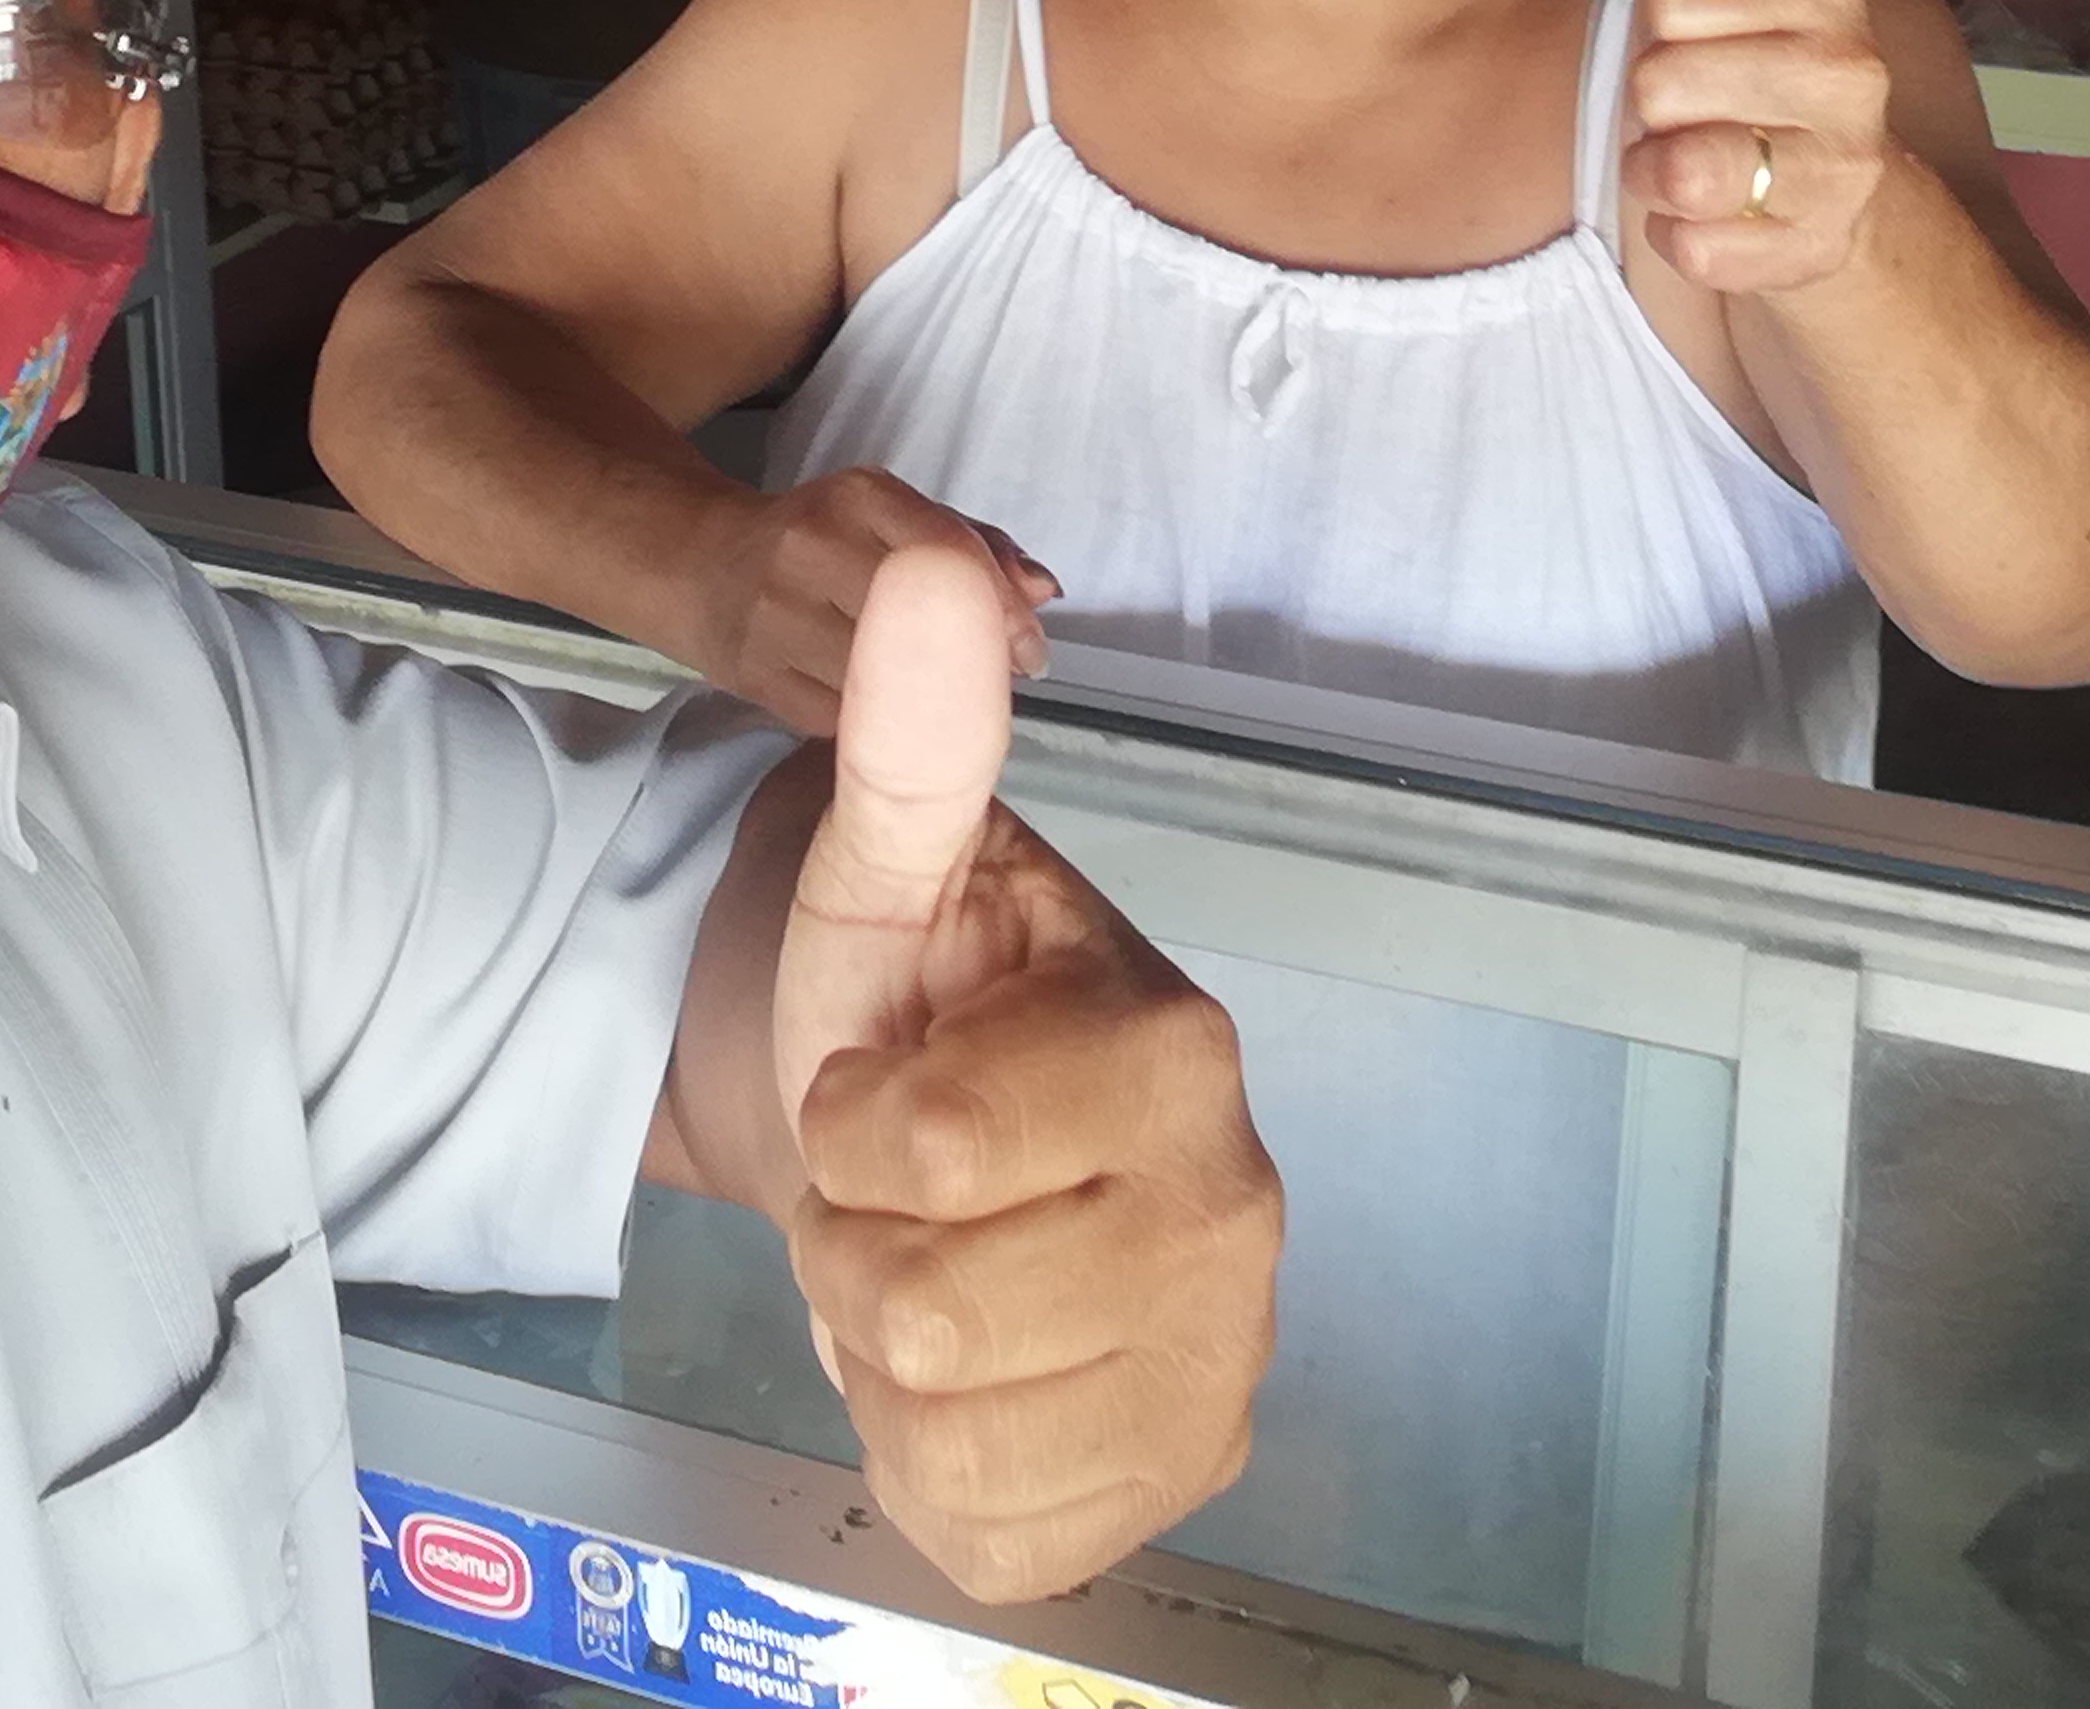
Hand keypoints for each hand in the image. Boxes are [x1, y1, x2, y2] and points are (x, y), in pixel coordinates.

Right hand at [712, 466, 1056, 736]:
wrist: (701, 568)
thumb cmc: (820, 540)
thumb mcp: (891, 517)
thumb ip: (973, 546)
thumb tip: (1044, 590)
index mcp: (856, 497)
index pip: (947, 553)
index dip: (1003, 611)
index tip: (1030, 650)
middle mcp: (810, 549)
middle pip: (921, 622)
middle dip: (977, 663)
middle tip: (1000, 679)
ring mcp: (778, 618)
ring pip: (887, 681)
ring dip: (933, 701)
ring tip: (942, 691)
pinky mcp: (759, 680)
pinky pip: (848, 720)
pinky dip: (879, 724)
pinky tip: (882, 708)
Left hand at [769, 545, 1279, 1602]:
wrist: (939, 1155)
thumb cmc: (917, 1010)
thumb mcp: (881, 875)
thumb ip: (909, 740)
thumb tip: (931, 569)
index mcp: (1177, 1054)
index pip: (927, 1146)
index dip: (855, 1124)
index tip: (880, 1087)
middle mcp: (1234, 1218)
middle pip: (927, 1308)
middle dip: (861, 1244)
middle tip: (897, 1191)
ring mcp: (1217, 1367)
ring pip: (947, 1424)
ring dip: (884, 1353)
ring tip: (927, 1263)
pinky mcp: (1168, 1486)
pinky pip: (983, 1520)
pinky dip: (928, 1459)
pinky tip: (966, 1367)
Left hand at [1626, 0, 1895, 295]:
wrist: (1820, 193)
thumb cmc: (1747, 57)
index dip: (1662, 18)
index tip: (1697, 26)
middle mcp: (1853, 76)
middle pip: (1665, 81)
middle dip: (1659, 97)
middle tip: (1697, 99)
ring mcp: (1842, 171)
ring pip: (1685, 167)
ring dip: (1662, 168)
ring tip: (1698, 154)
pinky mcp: (1813, 252)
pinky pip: (1697, 246)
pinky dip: (1683, 236)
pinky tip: (1714, 216)